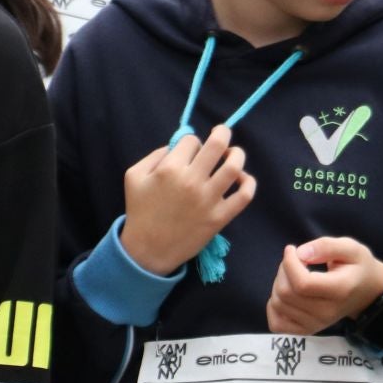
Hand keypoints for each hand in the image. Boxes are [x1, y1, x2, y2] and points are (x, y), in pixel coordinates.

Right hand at [120, 125, 253, 274]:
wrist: (148, 249)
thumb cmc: (140, 211)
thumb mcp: (134, 176)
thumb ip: (155, 155)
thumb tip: (179, 146)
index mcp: (170, 169)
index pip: (191, 141)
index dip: (190, 142)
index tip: (188, 151)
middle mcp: (192, 181)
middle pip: (218, 144)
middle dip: (222, 132)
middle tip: (221, 133)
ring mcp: (209, 199)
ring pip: (234, 166)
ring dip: (237, 154)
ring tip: (232, 155)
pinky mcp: (220, 217)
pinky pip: (244, 195)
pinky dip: (248, 182)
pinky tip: (241, 178)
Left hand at [265, 237, 382, 335]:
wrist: (368, 294)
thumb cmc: (358, 268)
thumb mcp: (350, 248)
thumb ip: (326, 246)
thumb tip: (301, 253)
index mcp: (339, 290)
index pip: (302, 283)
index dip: (289, 263)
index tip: (292, 249)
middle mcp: (326, 312)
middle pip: (286, 293)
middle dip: (283, 270)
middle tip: (296, 261)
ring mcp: (316, 324)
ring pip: (278, 304)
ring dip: (278, 284)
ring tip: (293, 275)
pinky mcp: (306, 331)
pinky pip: (277, 323)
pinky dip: (274, 307)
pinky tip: (286, 294)